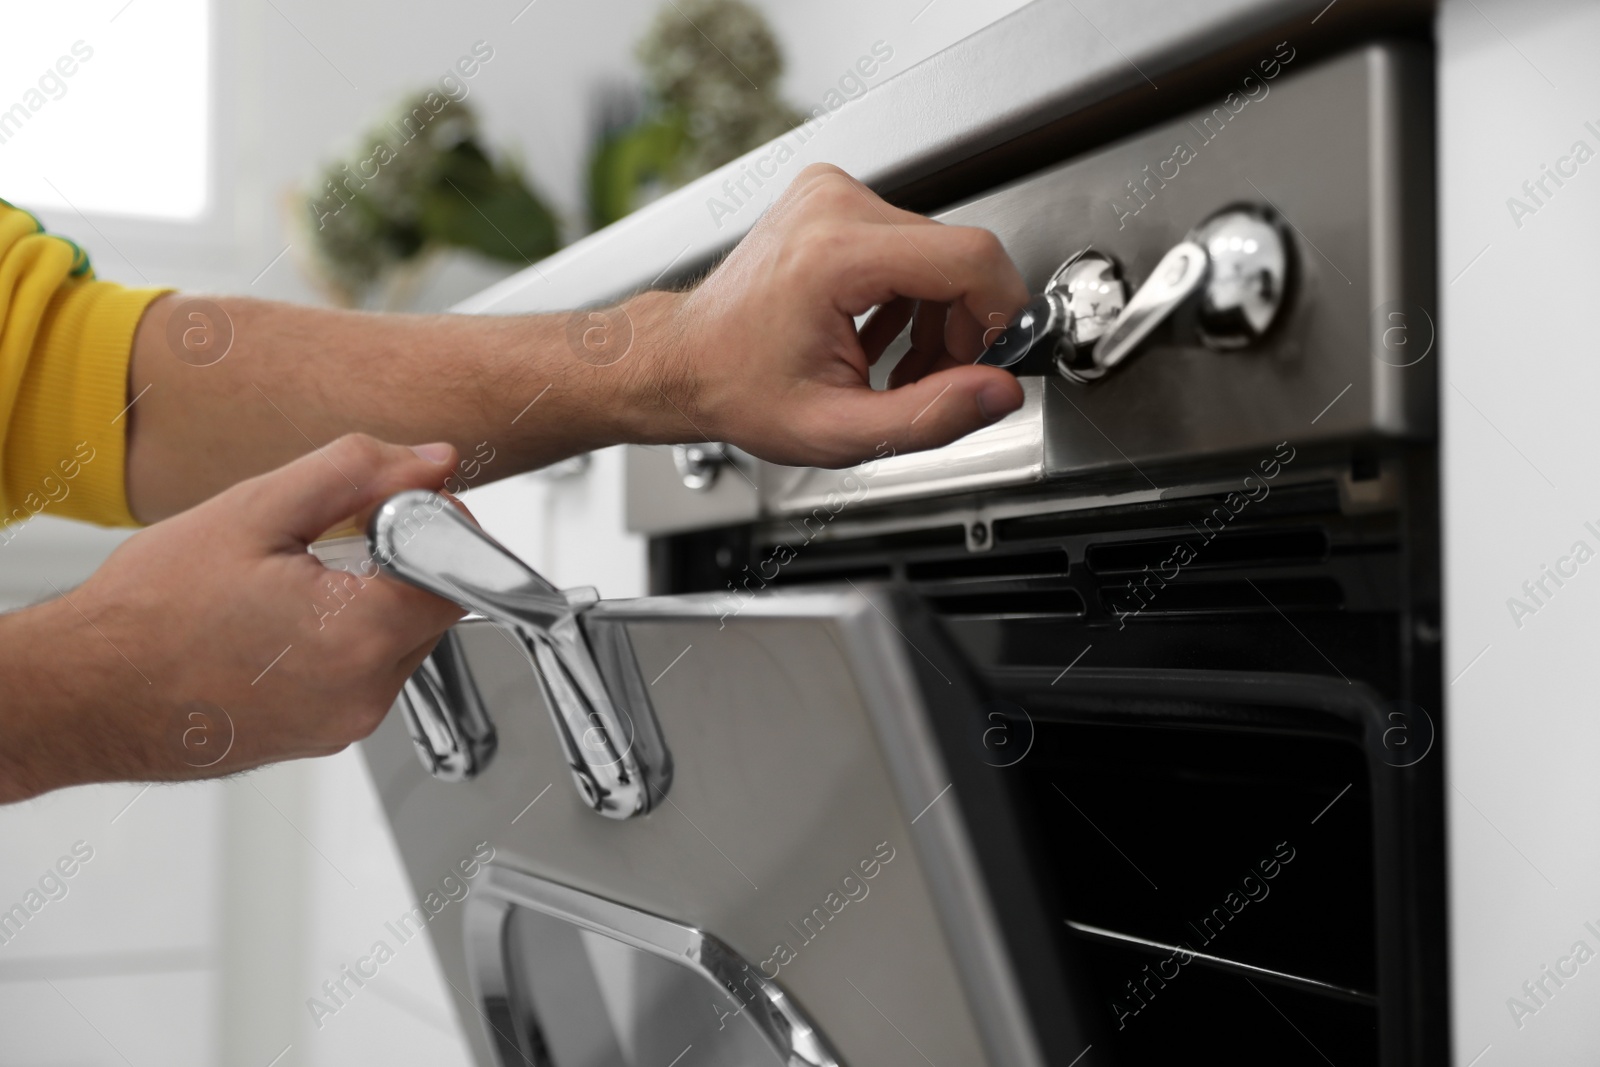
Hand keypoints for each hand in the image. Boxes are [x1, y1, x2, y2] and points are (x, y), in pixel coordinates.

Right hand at [0, 434, 464, 801]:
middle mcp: (364, 694)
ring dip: (371, 602)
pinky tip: (283, 622)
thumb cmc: (148, 612)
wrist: (83, 693)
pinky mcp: (322, 739)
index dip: (436, 528)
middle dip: (401, 562)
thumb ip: (358, 474)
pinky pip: (364, 676)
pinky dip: (343, 640)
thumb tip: (430, 460)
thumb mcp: (256, 510)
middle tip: (334, 538)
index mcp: (358, 636)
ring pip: (401, 643)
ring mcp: (344, 726)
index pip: (457, 573)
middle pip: (434, 609)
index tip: (398, 505)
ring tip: (295, 584)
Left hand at [655, 163, 1029, 467]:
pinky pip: (908, 242)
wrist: (685, 361)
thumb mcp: (837, 431)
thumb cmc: (738, 388)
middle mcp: (834, 206)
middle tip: (934, 380)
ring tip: (899, 367)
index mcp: (835, 253)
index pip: (970, 259)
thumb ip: (929, 416)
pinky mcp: (833, 199)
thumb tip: (997, 392)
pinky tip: (879, 337)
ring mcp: (832, 194)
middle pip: (958, 255)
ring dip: (937, 315)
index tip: (994, 358)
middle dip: (963, 326)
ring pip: (939, 250)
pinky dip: (909, 295)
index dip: (1001, 313)